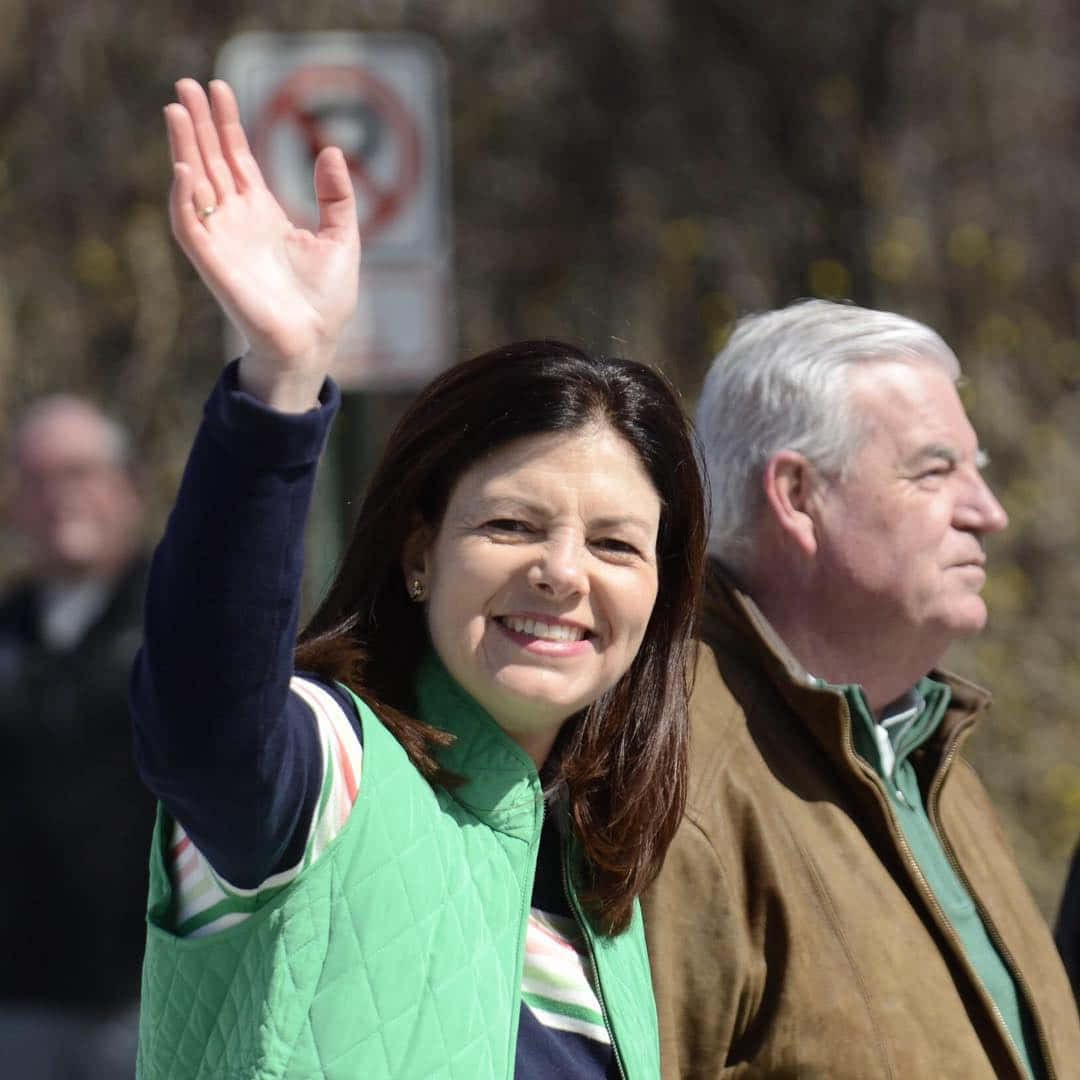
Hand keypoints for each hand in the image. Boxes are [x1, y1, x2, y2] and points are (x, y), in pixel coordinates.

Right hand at [165, 78, 359, 410]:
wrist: (314, 341)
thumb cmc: (327, 300)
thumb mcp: (342, 238)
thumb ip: (337, 196)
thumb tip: (331, 150)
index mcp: (264, 214)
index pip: (237, 159)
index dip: (227, 125)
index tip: (219, 88)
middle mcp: (237, 222)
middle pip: (211, 161)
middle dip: (198, 124)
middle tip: (186, 83)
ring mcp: (222, 240)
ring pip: (194, 184)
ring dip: (183, 147)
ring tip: (176, 108)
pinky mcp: (212, 263)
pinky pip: (189, 225)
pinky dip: (184, 198)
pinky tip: (185, 167)